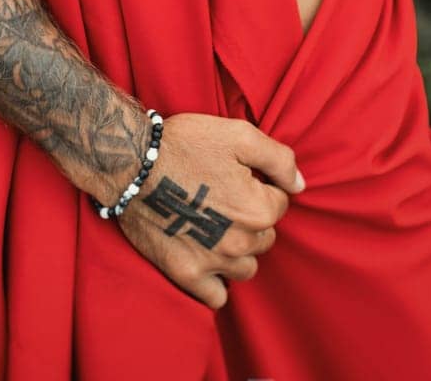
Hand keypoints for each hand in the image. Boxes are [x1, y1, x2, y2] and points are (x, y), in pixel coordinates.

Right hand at [114, 112, 305, 309]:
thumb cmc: (186, 143)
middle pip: (266, 237)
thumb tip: (299, 185)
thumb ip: (278, 158)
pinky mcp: (186, 275)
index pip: (280, 203)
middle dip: (254, 219)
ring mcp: (213, 262)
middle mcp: (240, 241)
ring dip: (240, 250)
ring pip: (247, 267)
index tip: (239, 177)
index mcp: (257, 207)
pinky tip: (209, 258)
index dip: (262, 186)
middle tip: (227, 198)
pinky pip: (218, 296)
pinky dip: (218, 282)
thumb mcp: (238, 134)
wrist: (131, 163)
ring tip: (218, 226)